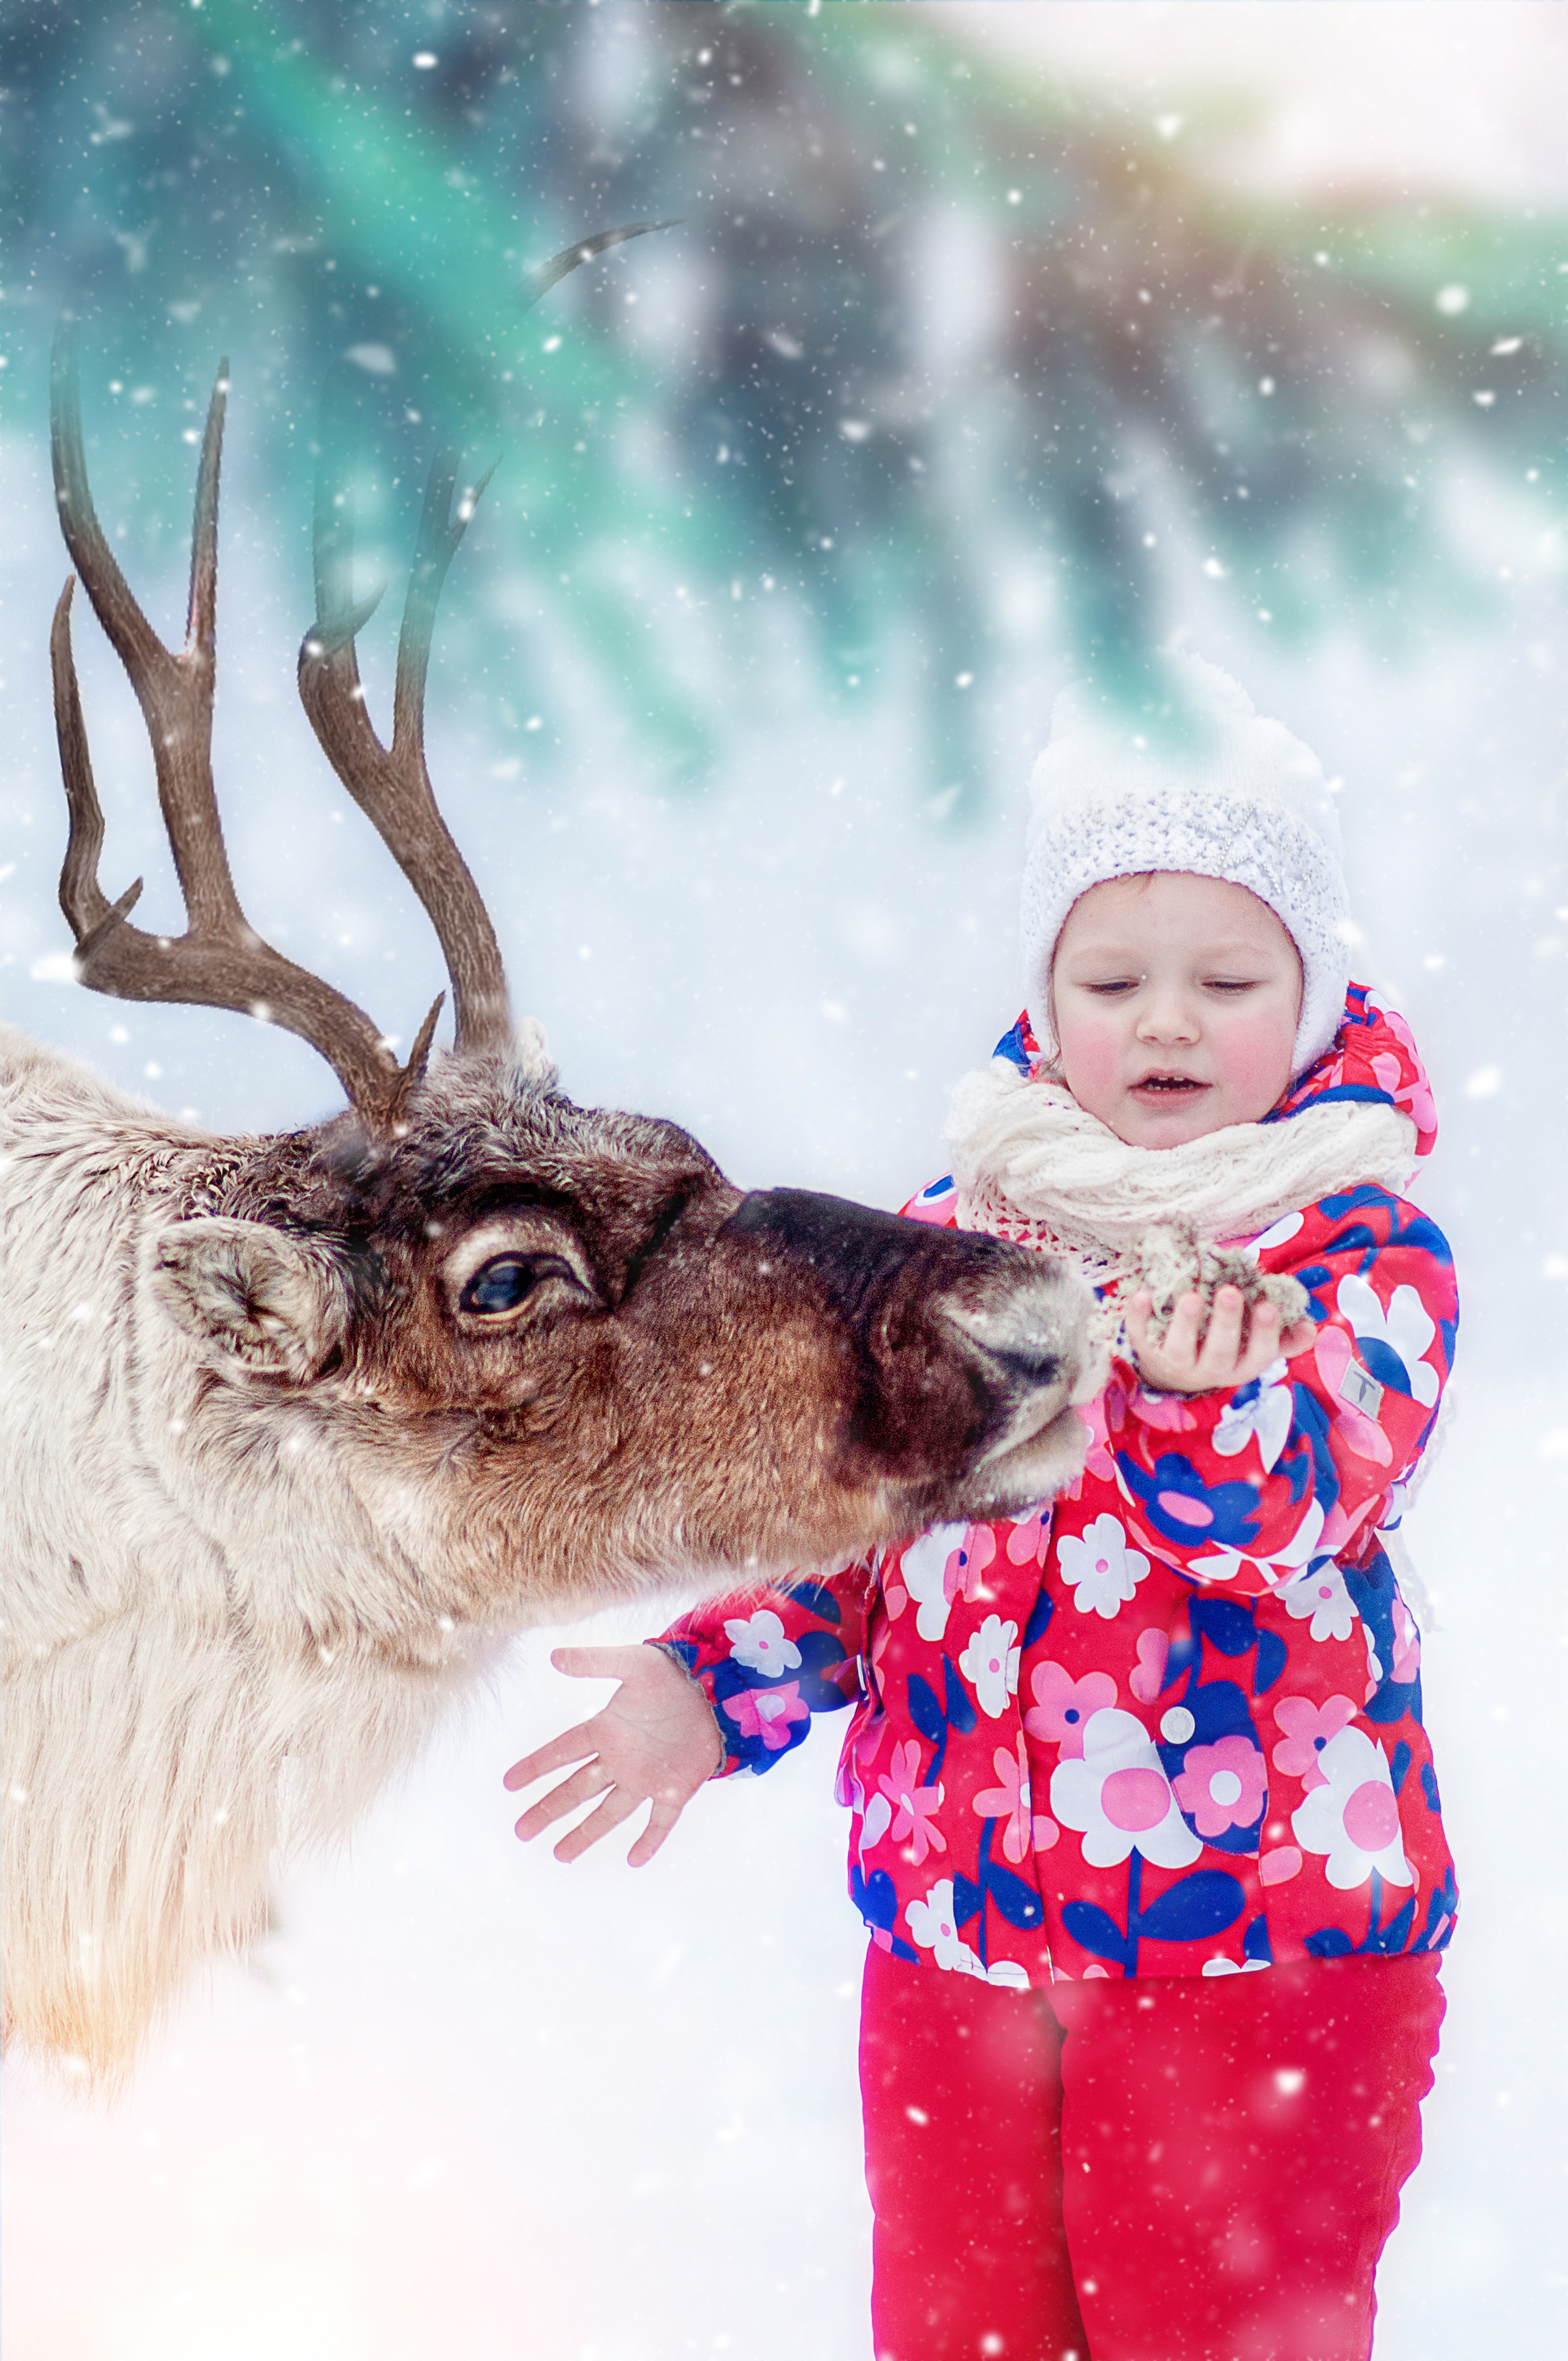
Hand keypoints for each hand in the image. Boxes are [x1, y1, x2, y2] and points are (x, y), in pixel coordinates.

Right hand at [503, 1643, 723, 1865]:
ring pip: (610, 1812)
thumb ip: (594, 1661)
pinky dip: (649, 1840)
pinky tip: (633, 1860)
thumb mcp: (632, 1662)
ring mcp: (647, 1777)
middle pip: (577, 1789)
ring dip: (585, 1833)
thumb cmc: (672, 1673)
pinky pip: (660, 1821)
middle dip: (549, 1809)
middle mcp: (621, 1758)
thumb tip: (553, 1655)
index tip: (509, 1784)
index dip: (536, 1766)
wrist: (718, 1686)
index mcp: (607, 1729)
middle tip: (522, 1830)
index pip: (563, 1751)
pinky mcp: (676, 1788)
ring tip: (560, 1855)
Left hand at [1124, 1285, 1316, 1395]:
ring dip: (1185, 1323)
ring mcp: (1176, 1364)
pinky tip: (1142, 1295)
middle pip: (1220, 1353)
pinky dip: (1138, 1317)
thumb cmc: (1225, 1346)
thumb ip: (1284, 1336)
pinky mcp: (1147, 1351)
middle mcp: (1209, 1370)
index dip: (1264, 1334)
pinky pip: (1140, 1337)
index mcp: (1240, 1365)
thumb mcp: (1255, 1346)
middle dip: (1226, 1324)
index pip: (1257, 1356)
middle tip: (1230, 1292)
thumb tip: (1310, 1327)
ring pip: (1180, 1350)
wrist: (1175, 1370)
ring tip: (1191, 1296)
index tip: (1267, 1306)